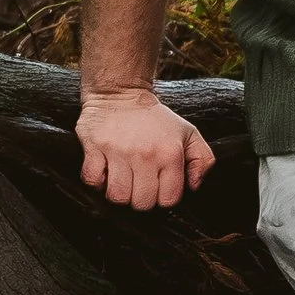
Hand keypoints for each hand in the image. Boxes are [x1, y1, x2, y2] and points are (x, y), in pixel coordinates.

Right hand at [78, 87, 216, 209]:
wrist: (121, 92)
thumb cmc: (155, 118)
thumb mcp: (188, 133)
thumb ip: (202, 159)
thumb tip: (194, 186)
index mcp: (170, 154)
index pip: (168, 199)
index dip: (164, 198)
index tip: (158, 188)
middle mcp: (145, 154)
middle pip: (142, 202)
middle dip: (141, 199)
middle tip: (139, 185)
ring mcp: (118, 151)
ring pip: (117, 196)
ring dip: (119, 193)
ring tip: (123, 181)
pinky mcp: (95, 146)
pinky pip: (92, 180)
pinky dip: (97, 182)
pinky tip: (105, 172)